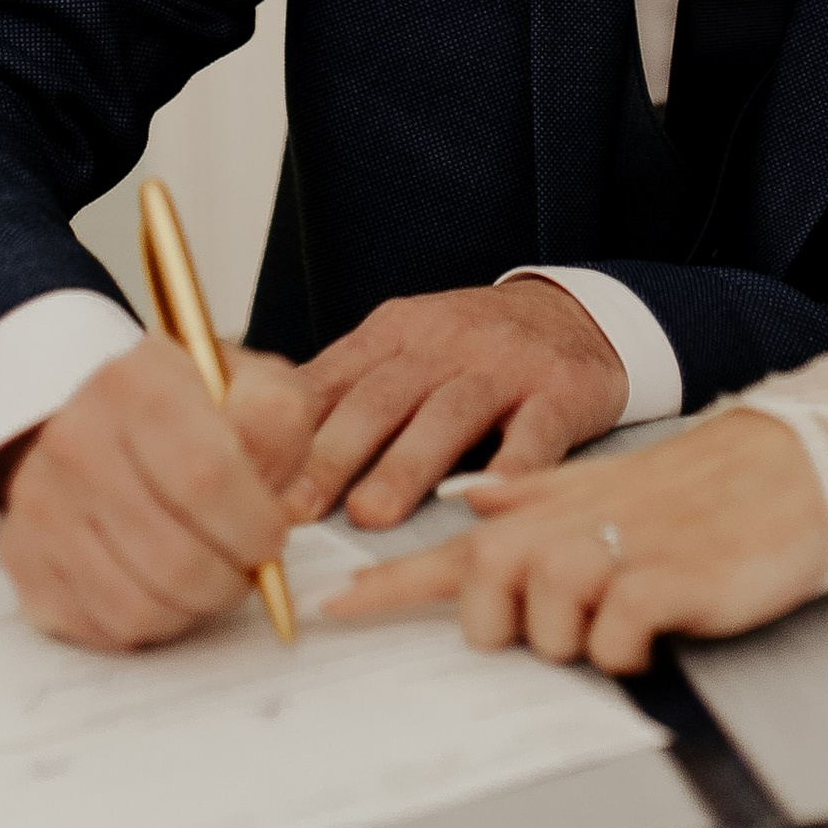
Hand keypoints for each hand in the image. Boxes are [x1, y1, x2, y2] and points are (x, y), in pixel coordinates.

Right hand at [0, 334, 311, 649]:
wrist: (102, 416)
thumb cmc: (193, 408)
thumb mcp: (254, 386)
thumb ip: (281, 428)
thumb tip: (285, 507)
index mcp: (137, 383)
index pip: (206, 476)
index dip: (255, 524)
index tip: (273, 535)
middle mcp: (75, 439)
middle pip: (175, 557)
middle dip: (232, 578)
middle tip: (245, 564)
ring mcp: (40, 504)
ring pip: (141, 607)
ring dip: (193, 606)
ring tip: (208, 572)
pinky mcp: (24, 559)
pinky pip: (105, 626)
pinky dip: (150, 621)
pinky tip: (162, 581)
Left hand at [287, 280, 629, 527]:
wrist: (575, 313)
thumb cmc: (475, 347)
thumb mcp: (405, 346)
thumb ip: (346, 388)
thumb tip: (260, 441)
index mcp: (396, 331)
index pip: (334, 380)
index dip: (290, 432)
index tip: (251, 477)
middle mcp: (446, 342)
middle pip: (381, 397)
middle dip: (333, 454)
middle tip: (294, 507)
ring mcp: (505, 366)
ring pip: (449, 414)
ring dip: (406, 465)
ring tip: (371, 514)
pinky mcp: (560, 392)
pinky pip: (535, 432)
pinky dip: (512, 468)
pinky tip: (487, 502)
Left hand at [322, 410, 827, 671]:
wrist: (787, 470)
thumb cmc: (690, 491)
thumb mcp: (601, 486)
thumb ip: (531, 493)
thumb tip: (470, 494)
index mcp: (547, 515)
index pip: (451, 555)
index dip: (389, 587)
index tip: (333, 610)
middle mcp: (568, 529)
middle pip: (485, 590)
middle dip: (507, 625)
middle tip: (558, 621)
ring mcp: (617, 553)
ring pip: (546, 620)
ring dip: (578, 637)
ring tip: (623, 615)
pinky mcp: (667, 579)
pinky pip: (614, 636)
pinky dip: (628, 648)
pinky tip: (657, 627)